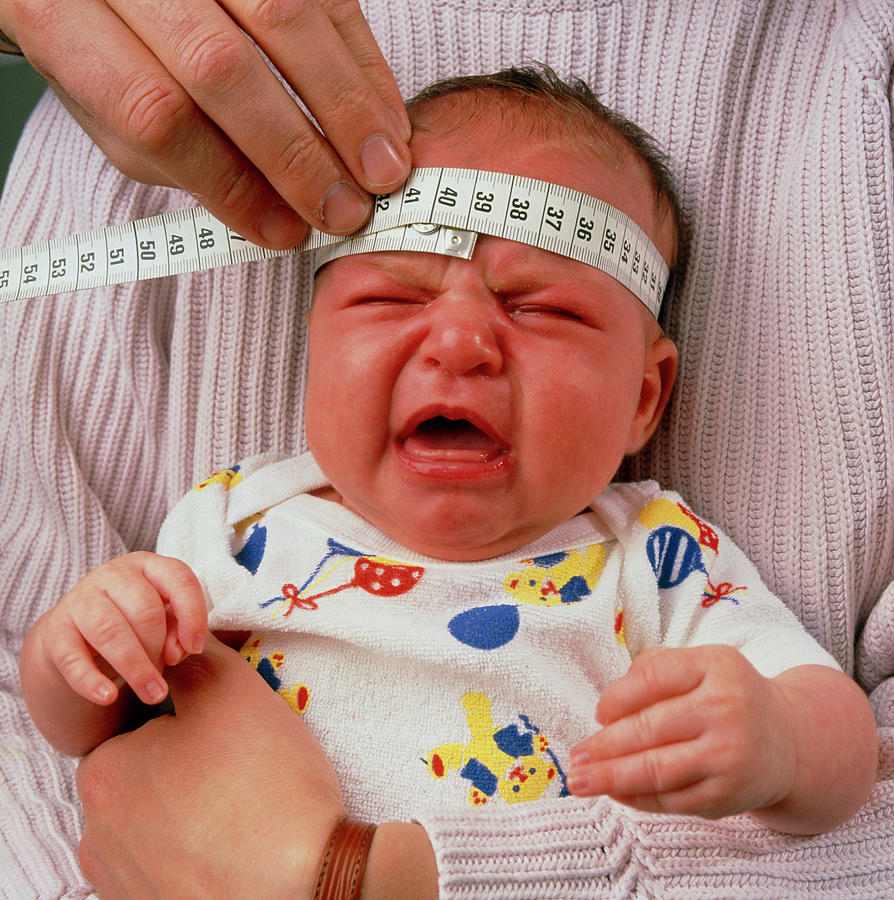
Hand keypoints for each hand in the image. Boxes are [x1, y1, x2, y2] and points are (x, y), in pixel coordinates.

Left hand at [0, 0, 411, 245]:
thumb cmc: (113, 53)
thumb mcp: (117, 119)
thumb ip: (187, 164)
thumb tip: (279, 215)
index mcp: (63, 24)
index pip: (156, 115)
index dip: (230, 183)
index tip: (284, 231)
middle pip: (220, 67)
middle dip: (296, 152)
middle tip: (346, 209)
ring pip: (285, 17)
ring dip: (347, 107)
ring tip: (382, 169)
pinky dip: (364, 66)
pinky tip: (383, 118)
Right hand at [30, 551, 206, 705]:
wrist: (76, 636)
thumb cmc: (133, 625)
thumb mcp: (163, 621)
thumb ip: (178, 630)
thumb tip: (178, 651)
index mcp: (147, 565)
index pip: (179, 578)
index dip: (193, 615)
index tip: (196, 648)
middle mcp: (113, 575)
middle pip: (146, 610)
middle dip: (160, 648)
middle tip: (164, 674)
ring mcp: (81, 599)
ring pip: (112, 633)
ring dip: (137, 669)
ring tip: (153, 695)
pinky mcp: (55, 630)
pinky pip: (73, 658)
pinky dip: (91, 681)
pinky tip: (108, 697)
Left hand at [77, 634, 345, 897]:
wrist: (301, 881)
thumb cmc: (262, 779)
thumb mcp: (230, 689)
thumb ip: (192, 654)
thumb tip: (176, 644)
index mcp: (102, 773)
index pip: (137, 723)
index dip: (186, 717)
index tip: (225, 729)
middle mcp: (95, 835)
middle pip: (145, 775)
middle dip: (186, 764)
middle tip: (239, 765)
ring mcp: (120, 882)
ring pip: (155, 822)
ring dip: (190, 809)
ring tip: (242, 805)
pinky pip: (168, 864)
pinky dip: (196, 851)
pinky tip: (236, 843)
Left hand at [567, 645, 796, 819]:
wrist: (791, 741)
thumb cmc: (729, 695)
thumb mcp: (703, 664)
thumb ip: (655, 669)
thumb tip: (607, 708)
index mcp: (715, 667)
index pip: (654, 677)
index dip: (618, 697)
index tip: (597, 713)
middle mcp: (726, 710)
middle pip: (650, 729)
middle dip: (604, 745)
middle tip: (575, 756)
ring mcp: (728, 756)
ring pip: (657, 770)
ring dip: (611, 777)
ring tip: (580, 780)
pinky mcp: (728, 796)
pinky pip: (672, 799)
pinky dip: (637, 797)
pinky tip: (614, 792)